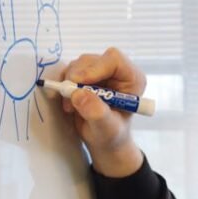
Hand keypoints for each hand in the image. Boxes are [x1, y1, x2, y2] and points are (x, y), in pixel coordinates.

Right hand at [61, 47, 145, 176]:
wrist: (103, 138)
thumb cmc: (111, 134)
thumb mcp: (106, 129)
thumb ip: (96, 112)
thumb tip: (79, 94)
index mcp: (132, 79)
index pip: (114, 60)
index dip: (94, 68)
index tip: (78, 83)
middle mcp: (117, 71)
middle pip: (92, 60)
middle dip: (77, 77)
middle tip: (69, 96)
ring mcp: (100, 71)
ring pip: (79, 64)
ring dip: (69, 83)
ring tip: (72, 106)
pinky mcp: (86, 75)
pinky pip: (70, 71)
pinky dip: (65, 84)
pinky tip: (69, 102)